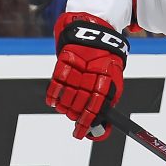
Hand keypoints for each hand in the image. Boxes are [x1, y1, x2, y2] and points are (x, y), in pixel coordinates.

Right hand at [47, 12, 127, 140]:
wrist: (95, 32)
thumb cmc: (104, 62)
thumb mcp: (112, 80)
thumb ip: (106, 101)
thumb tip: (100, 125)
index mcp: (107, 80)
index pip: (96, 106)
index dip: (86, 122)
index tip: (80, 133)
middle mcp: (91, 74)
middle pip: (79, 102)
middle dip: (74, 114)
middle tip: (73, 118)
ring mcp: (77, 67)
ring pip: (66, 94)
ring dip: (63, 106)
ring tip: (64, 109)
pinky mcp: (64, 59)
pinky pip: (56, 81)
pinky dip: (53, 94)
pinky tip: (53, 101)